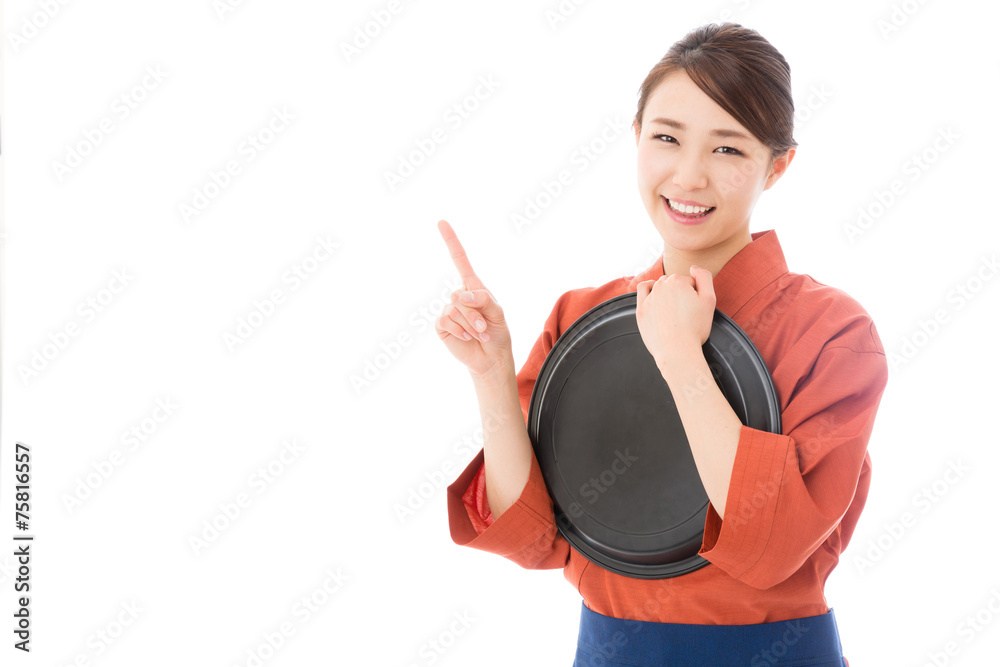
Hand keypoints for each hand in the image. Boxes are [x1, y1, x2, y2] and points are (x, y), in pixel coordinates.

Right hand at [434, 219, 513, 378]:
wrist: (491, 357)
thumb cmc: (497, 332)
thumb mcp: (498, 313)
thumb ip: (483, 299)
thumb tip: (462, 295)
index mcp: (473, 287)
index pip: (459, 260)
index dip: (451, 241)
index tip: (441, 222)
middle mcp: (459, 296)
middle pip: (461, 294)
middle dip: (475, 313)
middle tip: (485, 327)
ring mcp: (449, 310)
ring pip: (455, 309)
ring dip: (471, 324)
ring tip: (479, 333)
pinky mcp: (442, 325)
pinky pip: (447, 321)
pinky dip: (460, 330)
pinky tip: (467, 337)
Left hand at [635, 265, 715, 371]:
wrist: (677, 351)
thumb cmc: (695, 328)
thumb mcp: (709, 300)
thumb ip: (704, 277)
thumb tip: (693, 267)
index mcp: (678, 281)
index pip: (690, 282)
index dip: (696, 294)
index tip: (696, 308)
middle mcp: (661, 286)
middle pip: (674, 284)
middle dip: (681, 293)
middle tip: (686, 312)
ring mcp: (649, 297)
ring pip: (660, 287)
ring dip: (667, 293)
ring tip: (673, 309)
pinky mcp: (641, 309)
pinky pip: (642, 291)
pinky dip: (648, 289)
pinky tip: (655, 296)